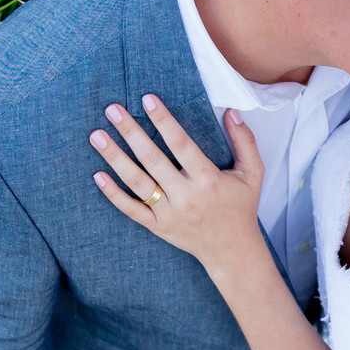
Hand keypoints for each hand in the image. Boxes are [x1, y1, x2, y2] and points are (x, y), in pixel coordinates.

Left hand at [90, 95, 263, 267]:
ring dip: (114, 157)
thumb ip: (245, 141)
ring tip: (96, 135)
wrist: (232, 250)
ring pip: (136, 182)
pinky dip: (113, 193)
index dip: (163, 120)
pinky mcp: (157, 227)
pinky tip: (98, 174)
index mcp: (208, 179)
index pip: (180, 144)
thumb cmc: (241, 207)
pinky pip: (130, 209)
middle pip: (152, 159)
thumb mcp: (253, 173)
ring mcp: (168, 213)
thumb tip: (231, 113)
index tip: (147, 100)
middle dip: (130, 132)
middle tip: (112, 110)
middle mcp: (186, 196)